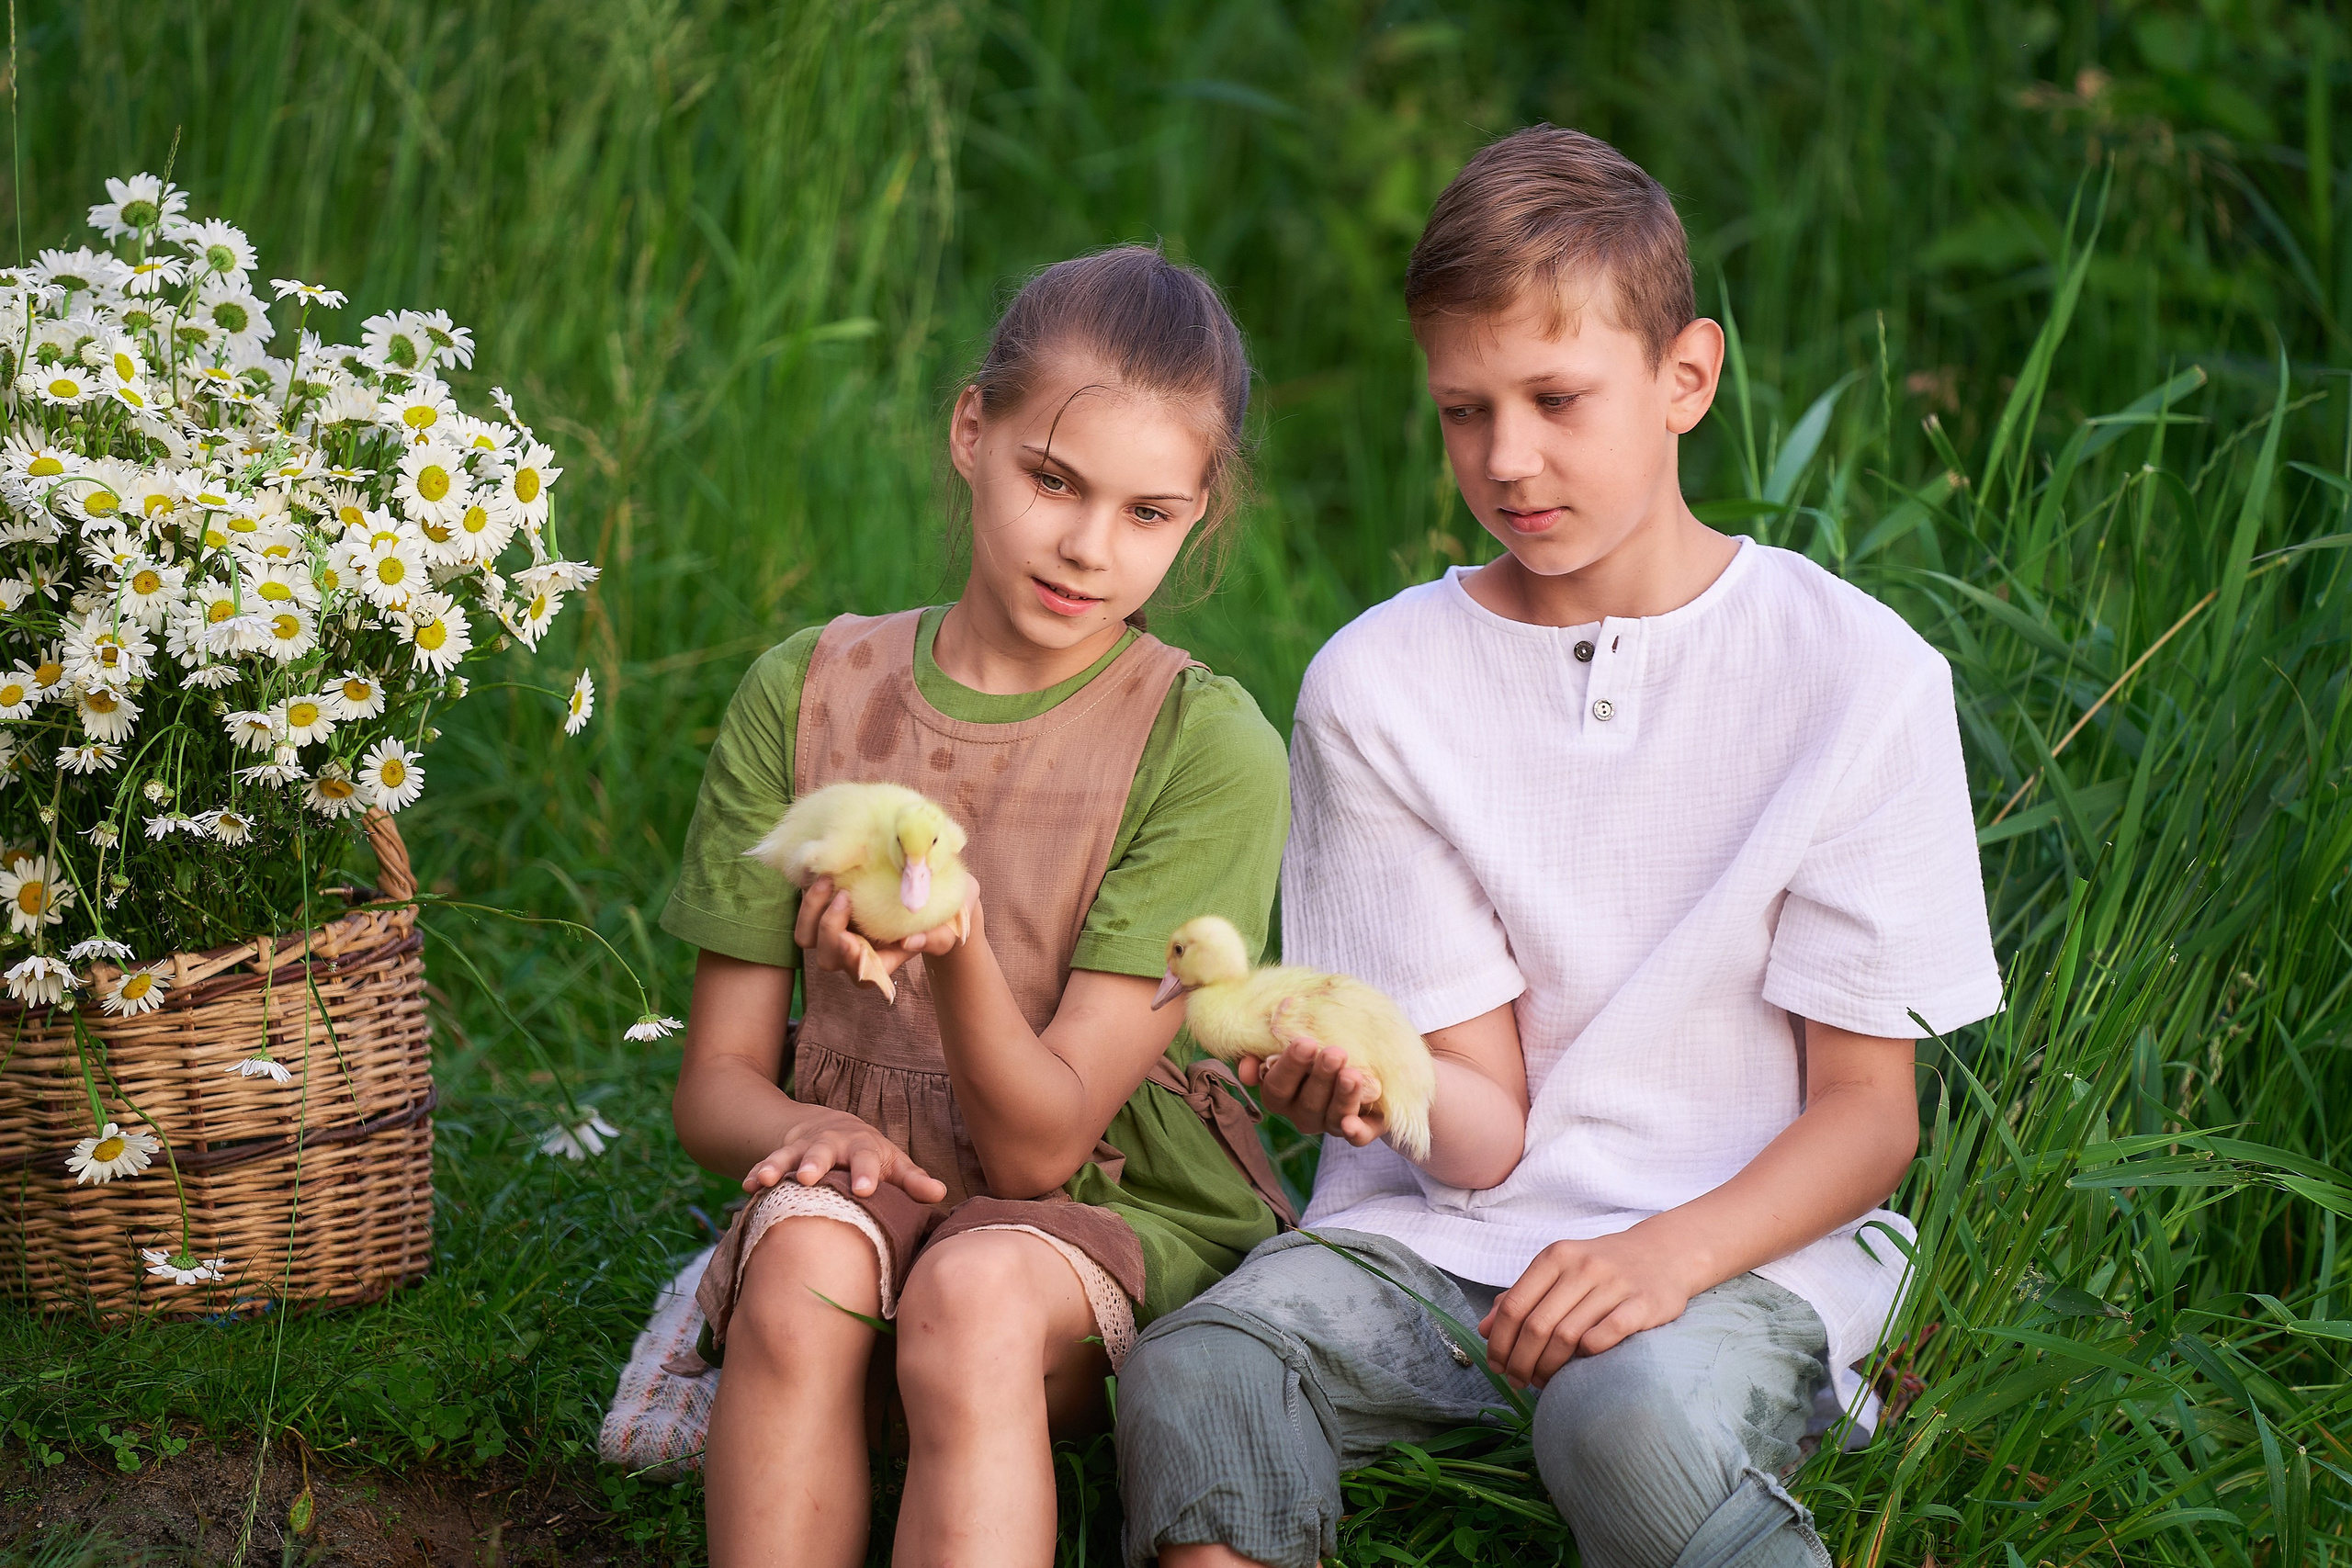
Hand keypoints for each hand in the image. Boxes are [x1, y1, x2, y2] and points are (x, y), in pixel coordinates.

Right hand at [743, 1107, 948, 1203]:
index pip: (868, 1157)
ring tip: (763, 1180)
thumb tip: (940, 1194)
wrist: (829, 1126)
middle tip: (808, 1177)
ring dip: (776, 1166)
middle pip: (823, 1151)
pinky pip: (765, 1164)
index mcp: (863, 1147)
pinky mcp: (780, 1156)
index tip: (866, 1189)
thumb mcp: (892, 1162)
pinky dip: (755, 1174)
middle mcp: (831, 1144)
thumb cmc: (869, 1155)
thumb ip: (913, 1180)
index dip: (866, 1172)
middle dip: (815, 1162)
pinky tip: (745, 1188)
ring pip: (788, 1155)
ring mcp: (802, 1149)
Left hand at [794, 876, 977, 995]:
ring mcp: (839, 930)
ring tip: (829, 880)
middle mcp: (855, 951)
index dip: (850, 961)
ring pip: (807, 937)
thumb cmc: (945, 915)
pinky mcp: (826, 908)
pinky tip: (825, 870)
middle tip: (845, 896)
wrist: (935, 890)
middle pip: (827, 958)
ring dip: (812, 911)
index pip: (860, 974)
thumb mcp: (950, 926)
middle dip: (829, 930)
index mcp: (882, 962)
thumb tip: (910, 942)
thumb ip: (936, 938)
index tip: (850, 939)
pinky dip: (809, 893)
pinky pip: (805, 909)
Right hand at [1239, 1037, 1389, 1147]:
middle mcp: (1304, 1113)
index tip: (1306, 1042)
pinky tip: (1353, 1126)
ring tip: (1352, 1075)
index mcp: (1282, 1093)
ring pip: (1334, 1117)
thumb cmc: (1315, 1043)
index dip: (1290, 1066)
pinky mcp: (1363, 1127)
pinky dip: (1356, 1133)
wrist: (1359, 1051)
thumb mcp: (1291, 1041)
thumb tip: (1246, 1069)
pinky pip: (1360, 1137)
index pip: (1278, 1086)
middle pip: (1308, 1102)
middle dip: (1321, 1077)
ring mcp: (1332, 1122)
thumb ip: (1262, 1049)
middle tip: (1334, 1053)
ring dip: (1343, 1097)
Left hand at [1478, 1230, 1700, 1387]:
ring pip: (1567, 1336)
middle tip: (1517, 1381)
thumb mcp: (1559, 1270)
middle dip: (1520, 1362)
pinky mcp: (1643, 1303)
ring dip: (1549, 1367)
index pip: (1514, 1306)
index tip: (1496, 1365)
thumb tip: (1484, 1329)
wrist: (1665, 1252)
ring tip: (1543, 1382)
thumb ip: (1522, 1296)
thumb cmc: (1602, 1268)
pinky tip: (1581, 1365)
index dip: (1500, 1342)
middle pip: (1537, 1326)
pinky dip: (1587, 1355)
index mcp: (1556, 1256)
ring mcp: (1614, 1284)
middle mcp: (1583, 1267)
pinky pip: (1606, 1335)